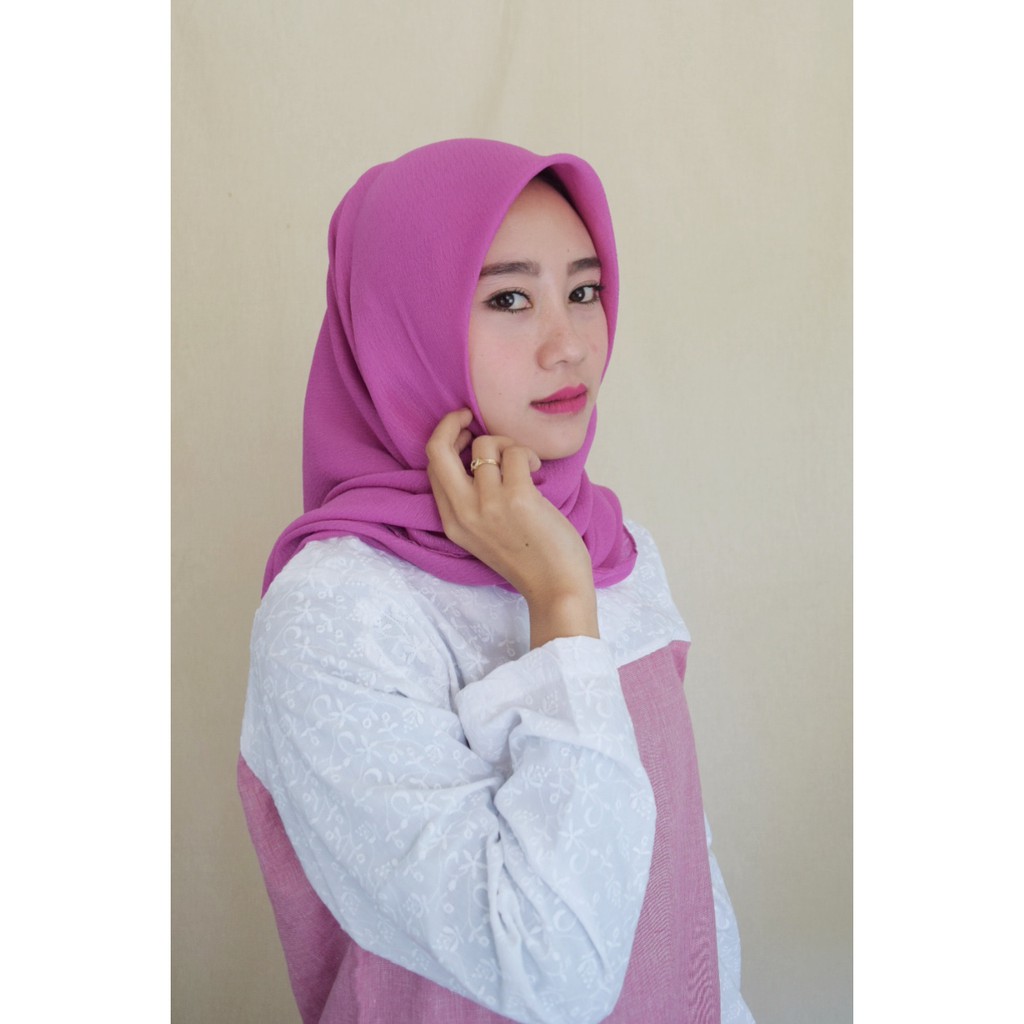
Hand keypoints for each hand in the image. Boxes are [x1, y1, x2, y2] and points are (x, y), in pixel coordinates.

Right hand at [426, 409, 598, 647]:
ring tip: (524, 463)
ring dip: (508, 443)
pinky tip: (537, 470)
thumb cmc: (528, 560)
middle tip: (471, 415)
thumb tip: (476, 456)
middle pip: (437, 450)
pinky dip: (528, 454)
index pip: (432, 466)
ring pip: (485, 445)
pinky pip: (516, 453)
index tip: (464, 431)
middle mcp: (463, 511)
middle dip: (451, 423)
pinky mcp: (517, 498)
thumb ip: (471, 503)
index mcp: (452, 521)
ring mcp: (489, 504)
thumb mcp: (482, 535)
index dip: (446, 440)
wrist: (555, 588)